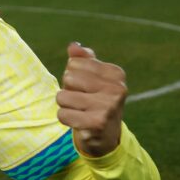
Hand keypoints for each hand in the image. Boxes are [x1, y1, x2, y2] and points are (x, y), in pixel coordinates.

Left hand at [56, 42, 125, 156]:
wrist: (105, 134)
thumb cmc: (94, 100)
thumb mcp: (91, 78)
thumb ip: (82, 60)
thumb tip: (73, 46)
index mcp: (115, 73)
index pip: (74, 63)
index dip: (73, 76)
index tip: (86, 88)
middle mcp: (116, 88)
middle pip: (68, 78)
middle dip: (68, 90)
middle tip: (82, 101)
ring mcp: (108, 106)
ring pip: (62, 97)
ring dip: (65, 106)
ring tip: (80, 111)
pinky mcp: (97, 122)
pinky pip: (62, 114)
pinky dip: (65, 118)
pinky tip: (79, 122)